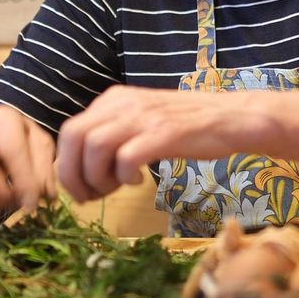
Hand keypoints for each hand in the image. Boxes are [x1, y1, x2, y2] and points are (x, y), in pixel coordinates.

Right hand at [0, 105, 56, 233]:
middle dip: (1, 192)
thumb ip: (44, 168)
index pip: (11, 149)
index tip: (34, 202)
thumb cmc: (18, 143)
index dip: (24, 179)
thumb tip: (47, 194)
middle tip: (18, 204)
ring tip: (8, 200)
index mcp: (4, 119)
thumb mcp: (37, 146)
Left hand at [55, 85, 270, 201]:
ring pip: (95, 147)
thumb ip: (113, 135)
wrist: (231, 117)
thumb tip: (82, 167)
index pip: (69, 131)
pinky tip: (138, 181)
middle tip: (90, 197)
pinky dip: (125, 175)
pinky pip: (127, 156)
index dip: (67, 166)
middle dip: (74, 175)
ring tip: (116, 188)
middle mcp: (123, 103)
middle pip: (74, 137)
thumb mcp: (140, 121)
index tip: (81, 190)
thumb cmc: (186, 126)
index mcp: (113, 100)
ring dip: (98, 177)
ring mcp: (144, 116)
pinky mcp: (164, 133)